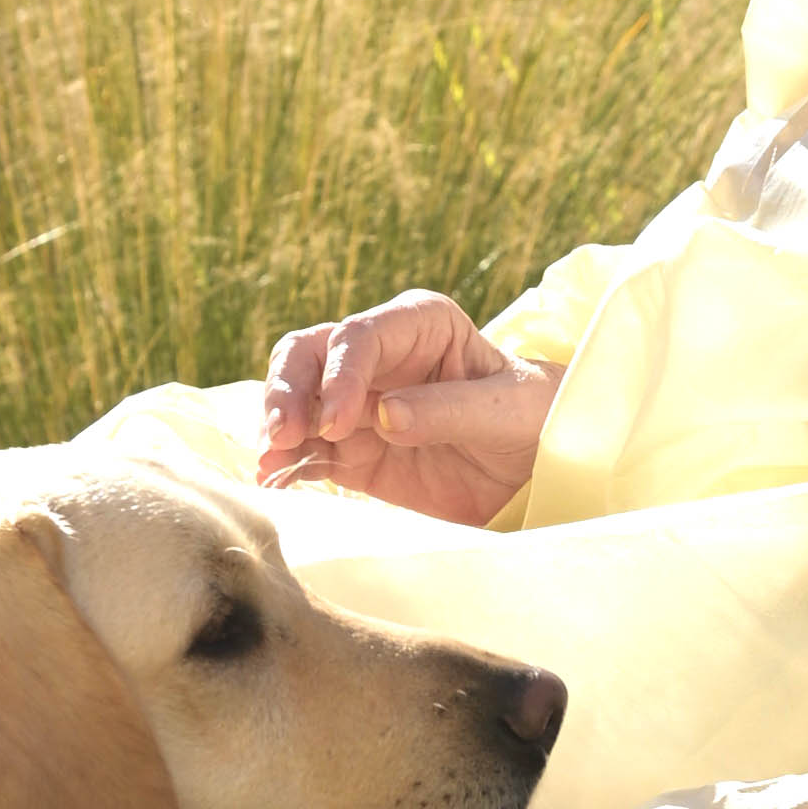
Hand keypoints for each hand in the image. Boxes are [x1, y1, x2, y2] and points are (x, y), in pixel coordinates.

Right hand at [255, 291, 561, 525]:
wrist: (539, 469)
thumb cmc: (532, 418)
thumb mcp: (506, 411)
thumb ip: (449, 409)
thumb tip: (386, 415)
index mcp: (418, 325)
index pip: (359, 337)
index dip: (340, 375)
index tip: (337, 422)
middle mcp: (378, 357)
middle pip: (309, 357)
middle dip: (288, 391)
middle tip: (281, 434)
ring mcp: (359, 404)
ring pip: (297, 402)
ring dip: (277, 429)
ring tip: (269, 463)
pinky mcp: (352, 450)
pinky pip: (308, 451)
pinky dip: (287, 465)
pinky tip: (272, 483)